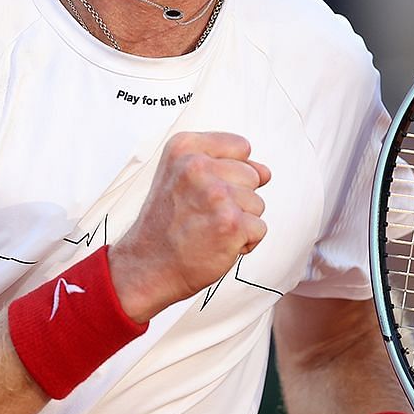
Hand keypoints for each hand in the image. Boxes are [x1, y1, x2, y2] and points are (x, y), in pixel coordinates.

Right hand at [108, 132, 270, 320]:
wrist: (147, 266)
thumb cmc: (168, 224)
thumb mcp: (182, 177)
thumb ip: (225, 164)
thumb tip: (265, 172)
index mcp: (184, 148)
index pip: (241, 147)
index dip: (231, 173)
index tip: (204, 190)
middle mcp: (197, 166)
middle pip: (253, 176)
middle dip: (237, 199)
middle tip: (202, 215)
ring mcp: (215, 194)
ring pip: (257, 204)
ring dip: (239, 221)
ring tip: (207, 229)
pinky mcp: (230, 223)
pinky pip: (259, 228)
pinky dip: (244, 242)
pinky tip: (216, 244)